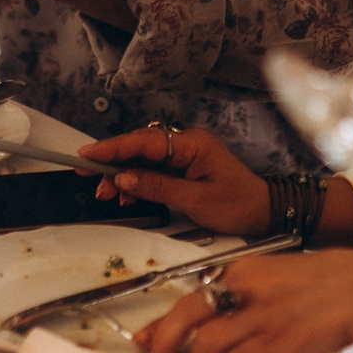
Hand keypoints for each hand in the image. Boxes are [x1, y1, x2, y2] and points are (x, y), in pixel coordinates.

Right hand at [83, 127, 270, 234]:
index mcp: (192, 144)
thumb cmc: (239, 204)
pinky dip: (137, 183)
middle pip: (139, 148)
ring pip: (143, 161)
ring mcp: (185, 156)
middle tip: (89, 175)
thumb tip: (124, 179)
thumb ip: (157, 187)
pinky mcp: (184, 168)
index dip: (113, 147)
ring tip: (106, 193)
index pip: (144, 141)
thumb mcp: (195, 200)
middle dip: (113, 163)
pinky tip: (127, 195)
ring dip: (123, 177)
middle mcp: (187, 144)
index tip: (90, 154)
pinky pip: (153, 171)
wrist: (264, 212)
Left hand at [135, 251, 352, 352]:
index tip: (144, 338)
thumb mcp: (274, 278)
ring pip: (206, 346)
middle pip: (185, 315)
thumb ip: (241, 295)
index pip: (188, 294)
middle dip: (164, 342)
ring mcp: (260, 315)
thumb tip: (207, 318)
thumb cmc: (324, 286)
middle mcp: (245, 289)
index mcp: (243, 271)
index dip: (160, 321)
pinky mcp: (278, 340)